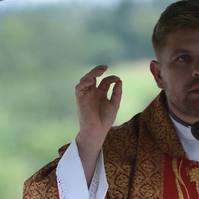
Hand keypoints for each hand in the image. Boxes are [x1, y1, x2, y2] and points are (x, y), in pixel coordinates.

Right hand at [74, 66, 121, 183]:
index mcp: (100, 94)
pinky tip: (92, 80)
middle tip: (105, 67)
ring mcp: (85, 95)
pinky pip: (79, 88)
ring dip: (91, 74)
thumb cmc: (105, 120)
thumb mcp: (114, 104)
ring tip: (100, 71)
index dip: (111, 78)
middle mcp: (92, 93)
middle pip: (93, 77)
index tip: (117, 79)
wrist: (97, 131)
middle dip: (97, 70)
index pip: (104, 81)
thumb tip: (119, 80)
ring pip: (85, 80)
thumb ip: (116, 93)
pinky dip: (84, 82)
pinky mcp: (80, 99)